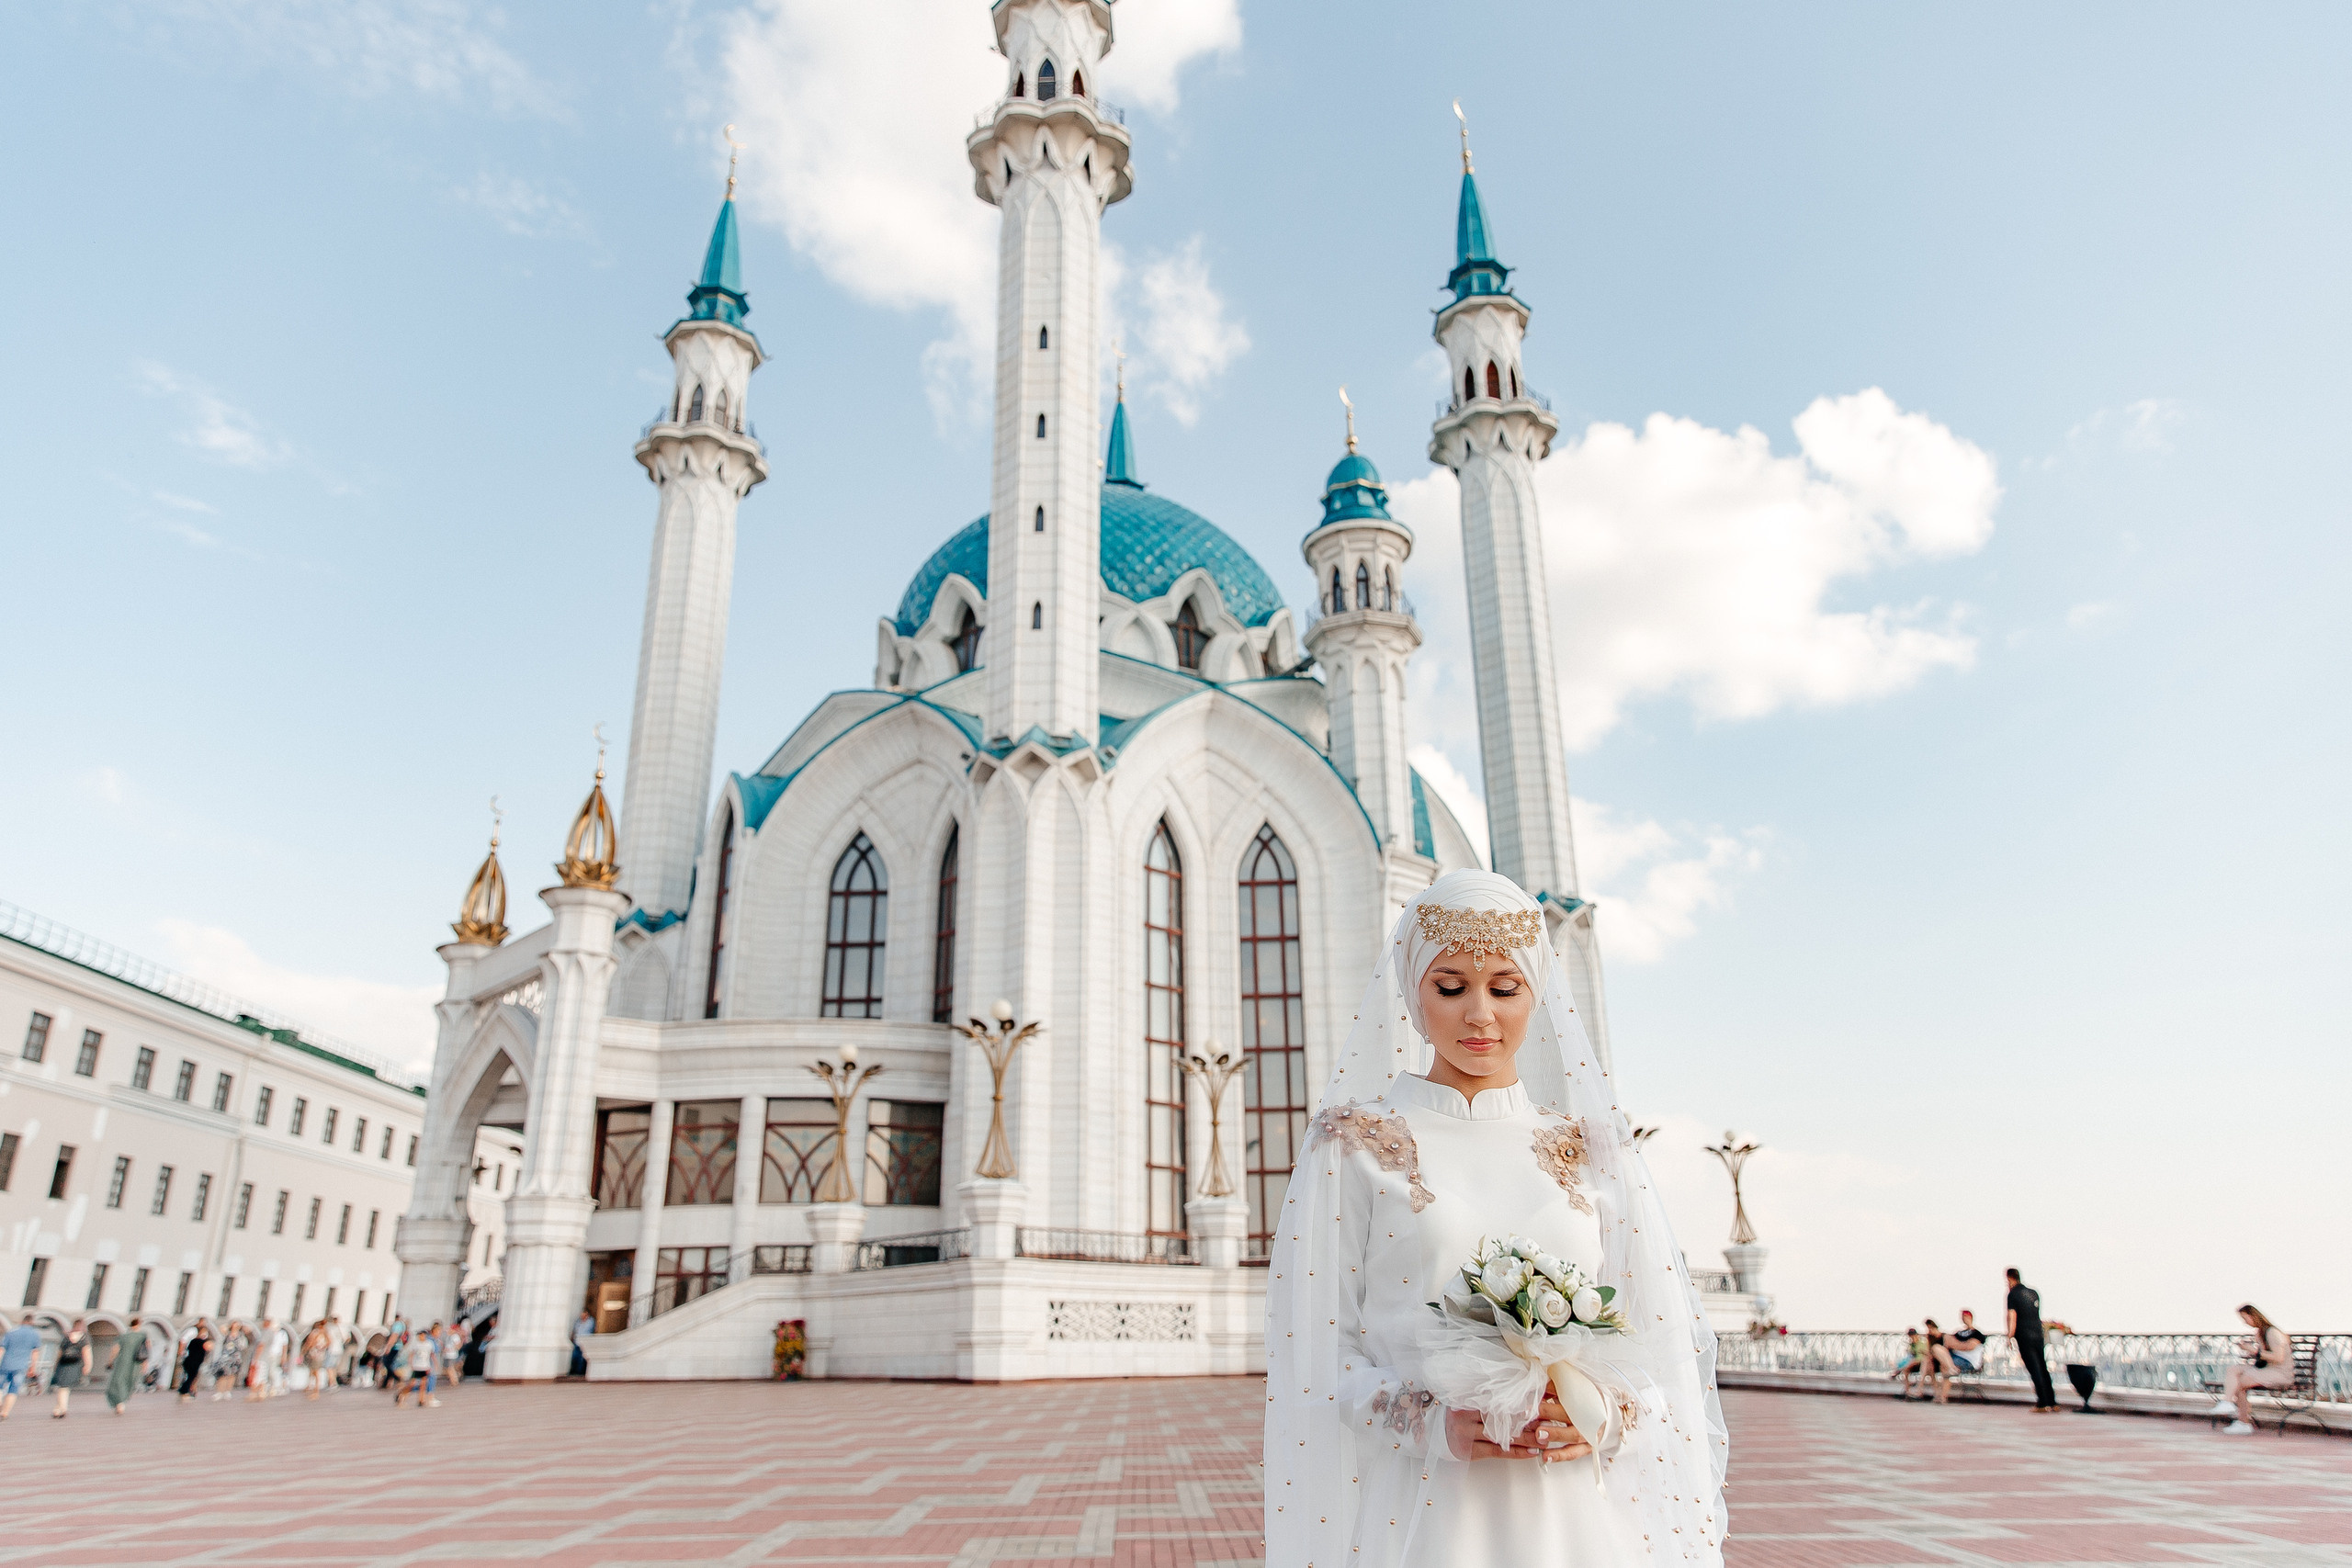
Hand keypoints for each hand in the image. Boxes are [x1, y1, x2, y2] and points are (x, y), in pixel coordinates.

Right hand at [1447, 1393, 1594, 1463]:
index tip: (1542, 1399)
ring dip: (1527, 1438)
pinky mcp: (1469, 1451)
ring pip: (1502, 1435)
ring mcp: (1466, 1433)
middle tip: (1550, 1419)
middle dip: (1528, 1419)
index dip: (1521, 1398)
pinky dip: (1517, 1452)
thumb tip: (1526, 1384)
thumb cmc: (1461, 1412)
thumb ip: (1492, 1393)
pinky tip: (1532, 1452)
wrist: (1435, 1432)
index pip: (1499, 1397)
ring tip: (1547, 1438)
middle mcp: (1464, 1414)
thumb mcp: (1471, 1398)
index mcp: (1467, 1397)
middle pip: (1502, 1416)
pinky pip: (1497, 1451)